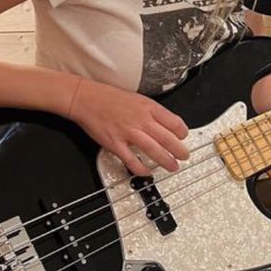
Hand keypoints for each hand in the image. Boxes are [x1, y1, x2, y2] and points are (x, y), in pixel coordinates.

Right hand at [67, 78, 188, 176]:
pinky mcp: (115, 143)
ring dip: (166, 161)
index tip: (183, 137)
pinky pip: (131, 160)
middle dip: (179, 150)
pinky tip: (146, 172)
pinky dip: (141, 168)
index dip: (182, 132)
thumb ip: (152, 112)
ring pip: (153, 150)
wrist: (86, 98)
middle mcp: (140, 120)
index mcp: (148, 107)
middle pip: (167, 138)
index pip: (174, 122)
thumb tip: (167, 124)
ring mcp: (128, 132)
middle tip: (184, 156)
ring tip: (173, 167)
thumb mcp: (137, 99)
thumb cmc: (110, 98)